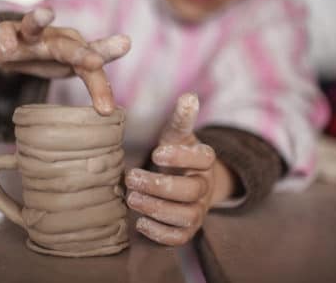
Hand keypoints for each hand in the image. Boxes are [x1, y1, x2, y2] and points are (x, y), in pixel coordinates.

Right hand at [0, 7, 130, 114]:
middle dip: (82, 55)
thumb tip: (112, 104)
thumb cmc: (52, 58)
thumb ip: (98, 81)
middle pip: (70, 48)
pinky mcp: (6, 32)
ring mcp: (30, 34)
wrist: (15, 46)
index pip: (92, 69)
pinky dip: (5, 37)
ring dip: (39, 19)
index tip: (124, 70)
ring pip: (34, 26)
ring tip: (45, 14)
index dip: (102, 83)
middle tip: (97, 62)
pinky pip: (5, 32)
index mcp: (76, 49)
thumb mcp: (77, 69)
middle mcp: (57, 38)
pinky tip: (6, 46)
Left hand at [125, 93, 236, 245]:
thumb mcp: (177, 136)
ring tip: (131, 198)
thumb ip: (181, 120)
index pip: (203, 158)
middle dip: (160, 185)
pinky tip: (140, 222)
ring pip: (186, 216)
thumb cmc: (176, 156)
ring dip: (157, 208)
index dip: (181, 157)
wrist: (184, 182)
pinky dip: (161, 233)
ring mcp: (198, 210)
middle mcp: (204, 187)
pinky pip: (180, 237)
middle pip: (191, 190)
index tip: (156, 152)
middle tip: (130, 177)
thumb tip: (189, 97)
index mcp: (204, 161)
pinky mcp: (187, 229)